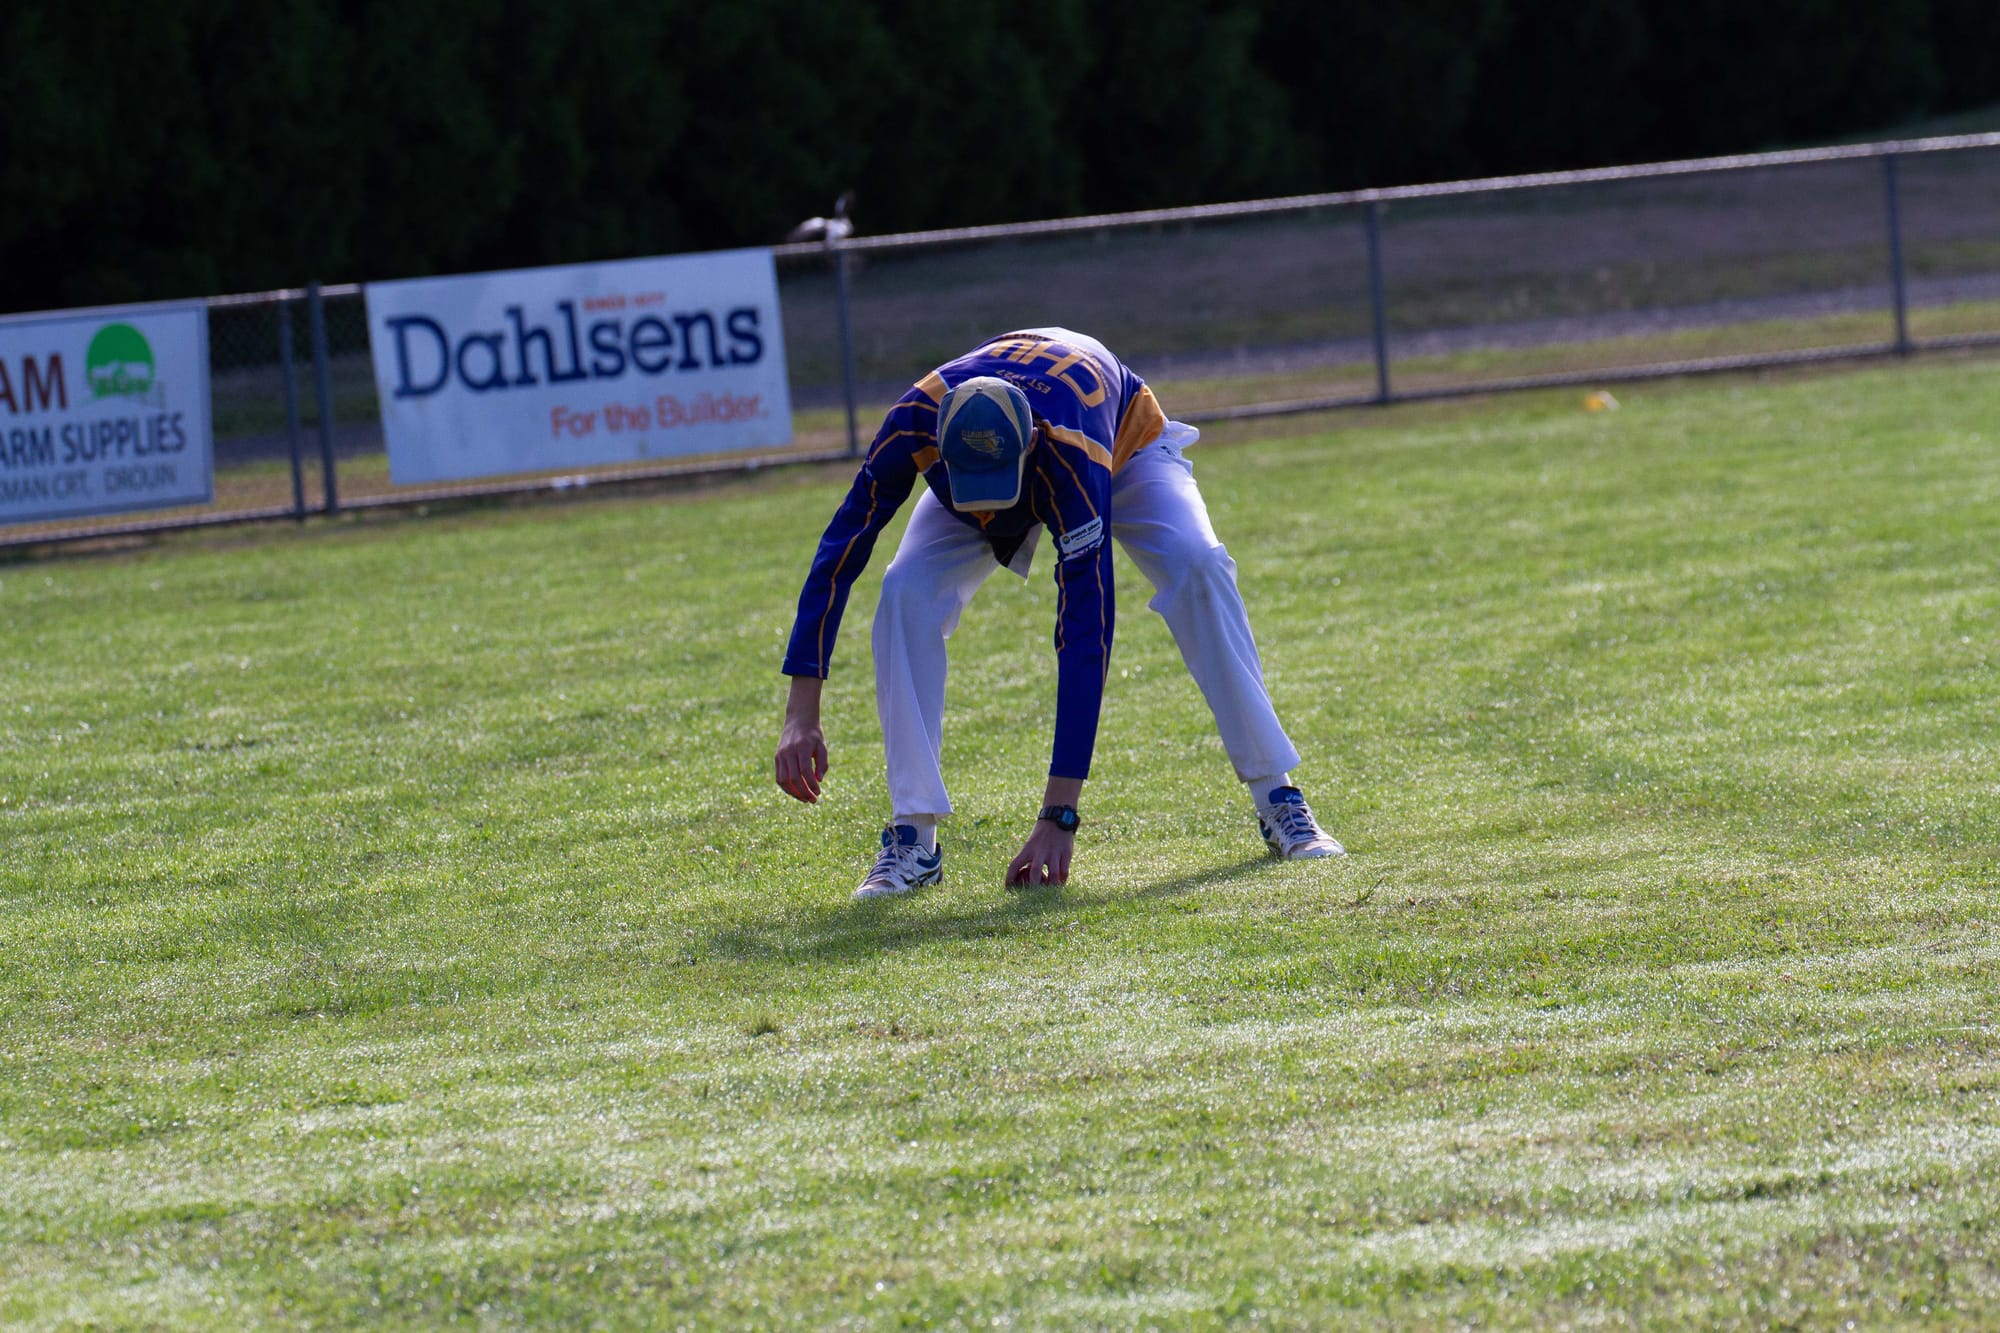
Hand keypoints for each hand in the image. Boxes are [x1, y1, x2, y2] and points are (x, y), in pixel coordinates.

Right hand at [774, 677, 827, 803]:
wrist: (798, 719)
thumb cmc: (814, 734)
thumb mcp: (822, 746)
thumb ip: (822, 763)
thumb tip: (819, 781)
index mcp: (802, 747)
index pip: (805, 771)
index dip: (811, 784)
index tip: (819, 793)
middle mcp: (789, 751)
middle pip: (794, 778)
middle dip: (804, 792)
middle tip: (813, 800)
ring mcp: (781, 755)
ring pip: (784, 780)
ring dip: (794, 793)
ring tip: (805, 799)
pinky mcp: (777, 758)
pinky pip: (779, 777)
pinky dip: (787, 788)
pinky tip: (796, 793)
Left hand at [1007, 821, 1074, 887]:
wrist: (1057, 818)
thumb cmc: (1041, 835)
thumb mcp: (1030, 845)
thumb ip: (1027, 860)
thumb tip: (1023, 878)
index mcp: (1027, 849)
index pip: (1014, 865)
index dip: (1009, 879)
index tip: (1008, 889)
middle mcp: (1040, 851)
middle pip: (1034, 872)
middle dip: (1033, 887)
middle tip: (1033, 897)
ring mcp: (1054, 852)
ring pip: (1053, 874)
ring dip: (1051, 886)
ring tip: (1049, 892)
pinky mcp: (1066, 853)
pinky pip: (1064, 871)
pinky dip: (1062, 880)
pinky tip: (1060, 883)